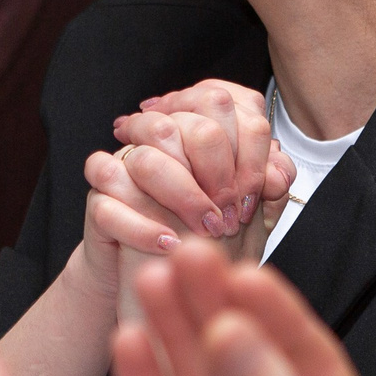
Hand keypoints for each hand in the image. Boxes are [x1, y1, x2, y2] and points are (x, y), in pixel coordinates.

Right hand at [114, 80, 295, 263]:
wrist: (155, 267)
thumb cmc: (205, 233)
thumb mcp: (248, 210)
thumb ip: (267, 187)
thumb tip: (277, 176)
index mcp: (198, 124)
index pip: (227, 108)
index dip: (248, 153)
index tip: (254, 194)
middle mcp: (159, 133)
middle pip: (188, 126)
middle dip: (218, 173)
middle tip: (231, 213)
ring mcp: (125, 158)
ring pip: (147, 156)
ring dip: (183, 196)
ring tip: (207, 230)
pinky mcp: (98, 190)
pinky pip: (112, 193)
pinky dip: (141, 223)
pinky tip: (168, 243)